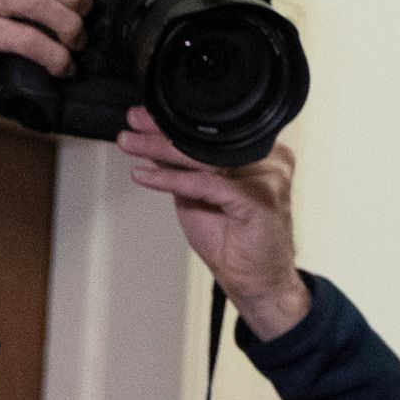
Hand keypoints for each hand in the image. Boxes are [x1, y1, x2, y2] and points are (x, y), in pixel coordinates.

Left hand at [120, 108, 306, 338]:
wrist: (254, 282)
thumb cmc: (234, 242)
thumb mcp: (197, 194)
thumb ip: (181, 166)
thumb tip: (150, 139)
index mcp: (259, 154)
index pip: (211, 132)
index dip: (172, 121)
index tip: (141, 117)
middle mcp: (268, 162)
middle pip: (207, 140)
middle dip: (161, 131)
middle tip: (131, 127)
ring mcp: (268, 179)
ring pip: (204, 157)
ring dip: (160, 150)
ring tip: (131, 146)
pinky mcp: (259, 201)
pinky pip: (207, 184)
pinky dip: (172, 179)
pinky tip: (146, 176)